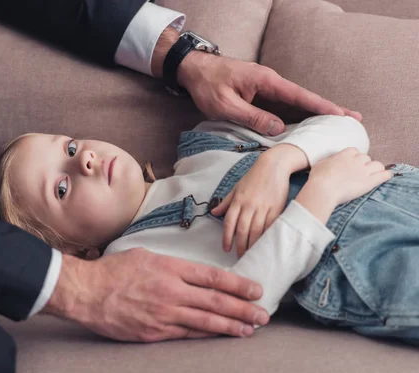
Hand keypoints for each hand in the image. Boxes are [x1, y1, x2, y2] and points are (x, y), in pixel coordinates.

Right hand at [43, 250, 269, 342]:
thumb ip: (172, 265)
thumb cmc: (113, 271)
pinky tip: (220, 337)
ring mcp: (163, 315)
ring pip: (205, 322)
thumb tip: (193, 274)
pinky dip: (206, 336)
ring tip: (249, 330)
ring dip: (231, 327)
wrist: (86, 292)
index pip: (213, 277)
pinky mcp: (154, 333)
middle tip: (264, 315)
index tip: (256, 290)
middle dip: (244, 309)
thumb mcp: (145, 256)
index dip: (238, 285)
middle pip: (216, 302)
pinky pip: (185, 335)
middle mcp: (171, 292)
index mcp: (170, 268)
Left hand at [177, 52, 361, 135]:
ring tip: (336, 126)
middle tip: (354, 120)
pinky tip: (306, 126)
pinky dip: (296, 116)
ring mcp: (266, 88)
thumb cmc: (208, 85)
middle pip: (304, 100)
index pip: (300, 96)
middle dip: (328, 110)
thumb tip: (278, 129)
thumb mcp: (227, 105)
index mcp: (266, 81)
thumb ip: (252, 117)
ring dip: (314, 115)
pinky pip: (282, 107)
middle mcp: (271, 83)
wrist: (194, 69)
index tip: (342, 115)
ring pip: (294, 104)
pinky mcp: (259, 95)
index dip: (322, 107)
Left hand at [211, 144, 305, 256]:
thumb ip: (226, 202)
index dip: (227, 237)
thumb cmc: (253, 177)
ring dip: (252, 244)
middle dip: (240, 245)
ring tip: (251, 255)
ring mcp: (263, 207)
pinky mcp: (276, 208)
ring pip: (256, 230)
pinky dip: (266, 237)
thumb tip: (213, 213)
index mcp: (238, 200)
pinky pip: (270, 226)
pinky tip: (264, 245)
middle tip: (240, 257)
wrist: (273, 166)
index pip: (229, 223)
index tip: (226, 249)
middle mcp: (249, 205)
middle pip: (242, 230)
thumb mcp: (236, 188)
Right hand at [305, 147, 392, 206]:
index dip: (355, 157)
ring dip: (376, 168)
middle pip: (366, 158)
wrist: (323, 189)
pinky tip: (387, 176)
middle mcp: (356, 160)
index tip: (352, 163)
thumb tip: (331, 161)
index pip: (355, 151)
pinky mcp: (370, 182)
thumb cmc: (318, 178)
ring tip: (374, 173)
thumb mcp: (320, 164)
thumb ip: (329, 160)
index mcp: (345, 154)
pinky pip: (384, 175)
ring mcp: (364, 170)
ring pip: (378, 165)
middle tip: (361, 171)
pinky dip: (386, 175)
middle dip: (365, 164)